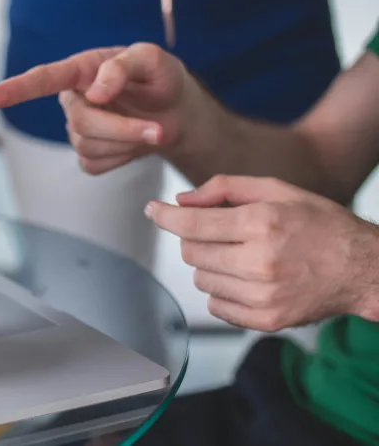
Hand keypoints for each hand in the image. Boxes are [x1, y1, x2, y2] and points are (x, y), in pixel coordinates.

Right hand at [0, 43, 206, 174]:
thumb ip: (122, 67)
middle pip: (81, 123)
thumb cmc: (161, 79)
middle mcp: (73, 99)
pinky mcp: (88, 155)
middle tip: (157, 130)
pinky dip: (122, 158)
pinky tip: (133, 144)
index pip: (43, 79)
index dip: (16, 89)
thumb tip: (95, 93)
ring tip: (151, 130)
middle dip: (122, 129)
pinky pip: (95, 165)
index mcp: (81, 70)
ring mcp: (78, 129)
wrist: (176, 113)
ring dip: (127, 143)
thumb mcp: (152, 60)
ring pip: (88, 147)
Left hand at [146, 175, 378, 330]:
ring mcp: (263, 296)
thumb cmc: (320, 225)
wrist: (363, 268)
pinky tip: (247, 279)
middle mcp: (260, 262)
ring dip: (210, 265)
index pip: (193, 224)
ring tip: (241, 256)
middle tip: (222, 233)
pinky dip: (222, 291)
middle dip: (196, 238)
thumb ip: (224, 188)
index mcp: (262, 224)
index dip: (165, 217)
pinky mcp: (266, 321)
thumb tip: (181, 201)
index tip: (153, 210)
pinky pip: (216, 306)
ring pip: (200, 279)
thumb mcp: (277, 190)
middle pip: (191, 252)